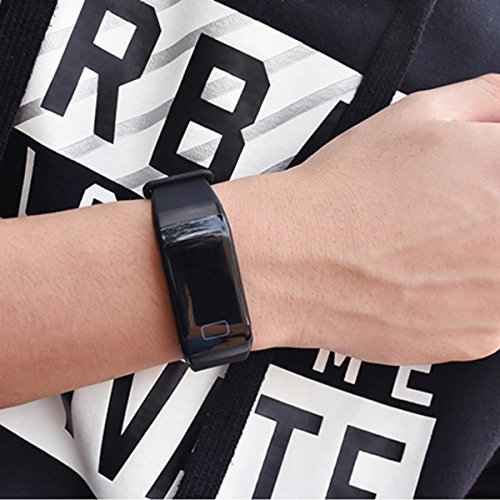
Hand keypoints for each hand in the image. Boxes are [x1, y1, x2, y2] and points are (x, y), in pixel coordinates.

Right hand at [219, 74, 499, 364]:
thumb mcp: (420, 114)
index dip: (493, 176)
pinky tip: (429, 276)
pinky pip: (492, 313)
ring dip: (483, 258)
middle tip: (455, 214)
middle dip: (487, 216)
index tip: (481, 183)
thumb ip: (490, 101)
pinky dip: (471, 296)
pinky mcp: (478, 339)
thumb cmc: (347, 191)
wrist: (293, 259)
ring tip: (437, 245)